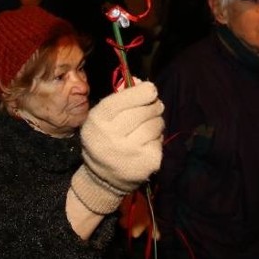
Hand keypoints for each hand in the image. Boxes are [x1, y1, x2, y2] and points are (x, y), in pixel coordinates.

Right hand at [70, 81, 163, 214]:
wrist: (103, 178)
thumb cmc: (105, 139)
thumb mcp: (103, 117)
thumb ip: (120, 97)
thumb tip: (141, 81)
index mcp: (98, 120)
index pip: (126, 97)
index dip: (142, 91)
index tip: (150, 90)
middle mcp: (111, 135)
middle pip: (146, 110)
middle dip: (153, 106)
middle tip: (153, 108)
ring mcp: (130, 151)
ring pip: (156, 124)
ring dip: (156, 122)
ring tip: (148, 128)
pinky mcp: (147, 162)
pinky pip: (160, 140)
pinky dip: (157, 139)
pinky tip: (146, 144)